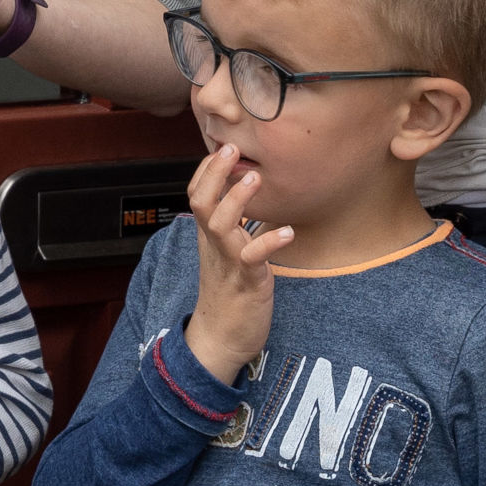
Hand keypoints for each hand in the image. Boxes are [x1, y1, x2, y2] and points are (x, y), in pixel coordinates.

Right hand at [178, 149, 289, 387]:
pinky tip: (288, 232)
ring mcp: (229, 262)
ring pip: (221, 224)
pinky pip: (253, 258)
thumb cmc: (229, 294)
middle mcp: (214, 245)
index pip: (196, 194)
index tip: (221, 146)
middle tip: (231, 148)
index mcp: (209, 236)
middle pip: (201, 201)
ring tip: (255, 177)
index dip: (206, 170)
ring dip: (237, 199)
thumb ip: (232, 227)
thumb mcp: (226, 254)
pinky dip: (269, 242)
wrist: (220, 339)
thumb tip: (245, 200)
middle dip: (214, 173)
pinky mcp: (247, 281)